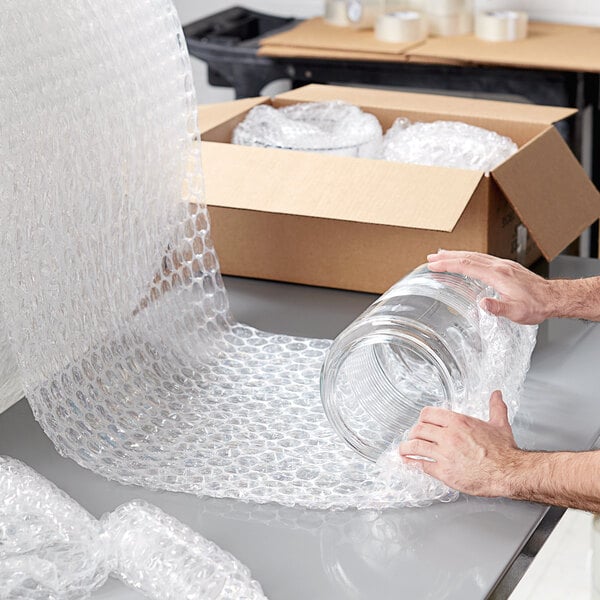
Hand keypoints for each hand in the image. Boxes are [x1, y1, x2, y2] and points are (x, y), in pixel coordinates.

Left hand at [398, 391, 522, 496]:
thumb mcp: (499, 424)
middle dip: (413, 433)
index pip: (429, 414)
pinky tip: (410, 463)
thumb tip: (496, 395)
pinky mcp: (444, 472)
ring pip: (416, 446)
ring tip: (404, 449)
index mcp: (458, 421)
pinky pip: (422, 465)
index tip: (421, 422)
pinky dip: (413, 463)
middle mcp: (449, 436)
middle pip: (419, 429)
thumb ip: (495, 407)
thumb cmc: (505, 451)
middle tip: (412, 437)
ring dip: (406, 447)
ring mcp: (445, 454)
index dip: (422, 418)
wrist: (509, 472)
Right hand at [427, 250, 552, 324]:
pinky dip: (468, 257)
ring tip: (442, 256)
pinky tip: (465, 260)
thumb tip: (481, 304)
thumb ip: (498, 308)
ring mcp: (502, 265)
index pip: (467, 266)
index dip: (448, 264)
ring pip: (475, 255)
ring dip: (456, 255)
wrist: (553, 297)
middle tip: (431, 257)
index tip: (434, 265)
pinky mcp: (506, 267)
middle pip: (468, 257)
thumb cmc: (536, 305)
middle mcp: (499, 266)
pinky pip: (482, 258)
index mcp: (498, 275)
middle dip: (447, 256)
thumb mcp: (517, 312)